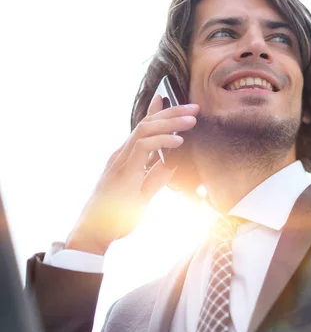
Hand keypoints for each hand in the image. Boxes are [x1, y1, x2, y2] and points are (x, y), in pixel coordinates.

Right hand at [65, 96, 199, 254]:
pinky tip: (178, 141)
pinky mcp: (123, 170)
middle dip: (171, 113)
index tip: (168, 99)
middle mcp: (122, 154)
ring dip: (170, 122)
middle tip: (193, 108)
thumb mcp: (143, 196)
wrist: (95, 232)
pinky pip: (143, 147)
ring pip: (145, 129)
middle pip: (147, 124)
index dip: (156, 113)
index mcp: (127, 159)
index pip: (143, 130)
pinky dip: (162, 141)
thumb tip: (170, 165)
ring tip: (191, 120)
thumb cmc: (115, 217)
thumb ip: (155, 179)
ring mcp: (121, 160)